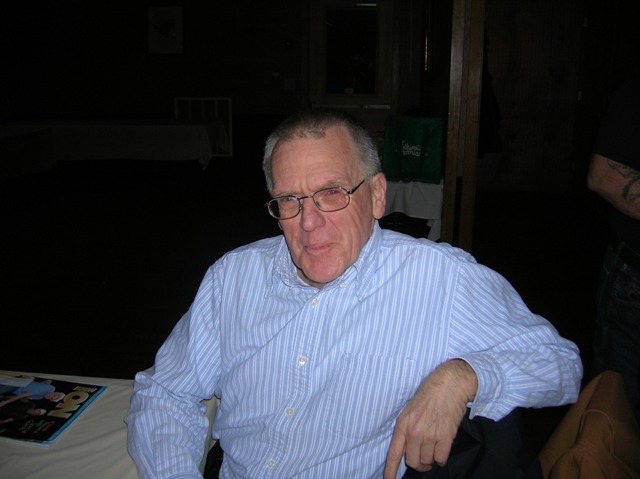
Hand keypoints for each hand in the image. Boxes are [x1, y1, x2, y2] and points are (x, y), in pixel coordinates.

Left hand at [384, 359, 476, 478]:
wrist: (450, 383)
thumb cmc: (430, 393)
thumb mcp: (410, 409)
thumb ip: (407, 429)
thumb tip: (407, 447)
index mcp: (403, 424)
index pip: (393, 453)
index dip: (390, 470)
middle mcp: (414, 431)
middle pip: (412, 462)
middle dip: (419, 463)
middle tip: (424, 457)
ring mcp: (430, 435)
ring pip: (428, 461)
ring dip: (431, 459)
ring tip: (435, 448)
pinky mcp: (445, 436)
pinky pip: (441, 458)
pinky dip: (442, 457)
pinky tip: (443, 448)